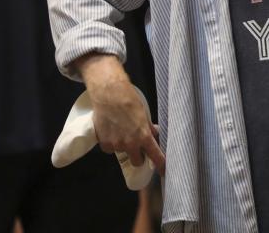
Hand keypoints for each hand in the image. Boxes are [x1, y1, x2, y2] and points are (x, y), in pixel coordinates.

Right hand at [75, 53, 165, 174]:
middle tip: (137, 146)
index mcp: (144, 137)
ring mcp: (116, 145)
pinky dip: (111, 142)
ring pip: (122, 152)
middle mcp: (130, 144)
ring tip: (121, 130)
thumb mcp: (144, 115)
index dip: (160, 165)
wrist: (110, 95)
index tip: (164, 172)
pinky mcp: (104, 143)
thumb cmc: (130, 101)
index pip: (155, 156)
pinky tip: (111, 130)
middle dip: (138, 156)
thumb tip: (154, 135)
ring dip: (123, 146)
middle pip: (137, 161)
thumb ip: (148, 128)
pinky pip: (109, 148)